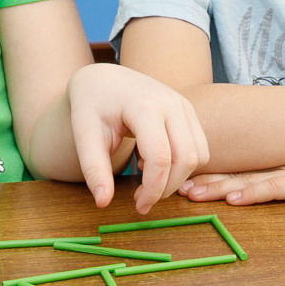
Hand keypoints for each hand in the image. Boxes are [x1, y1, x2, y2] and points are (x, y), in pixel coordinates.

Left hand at [66, 62, 209, 213]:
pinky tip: (155, 161)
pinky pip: (199, 147)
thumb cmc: (92, 106)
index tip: (138, 207)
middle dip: (168, 188)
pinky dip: (182, 164)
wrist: (105, 78)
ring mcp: (184, 105)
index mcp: (144, 106)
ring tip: (146, 176)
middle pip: (186, 158)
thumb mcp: (84, 136)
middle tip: (142, 200)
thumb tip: (103, 203)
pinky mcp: (189, 111)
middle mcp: (172, 103)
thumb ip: (94, 169)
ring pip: (199, 155)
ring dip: (178, 177)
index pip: (160, 157)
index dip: (152, 189)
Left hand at [186, 141, 284, 205]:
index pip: (240, 168)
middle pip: (235, 174)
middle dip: (205, 181)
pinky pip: (275, 189)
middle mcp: (281, 166)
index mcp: (281, 163)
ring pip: (247, 182)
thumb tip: (274, 178)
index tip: (185, 176)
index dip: (212, 173)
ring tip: (191, 193)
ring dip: (218, 188)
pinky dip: (252, 194)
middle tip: (176, 186)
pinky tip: (233, 199)